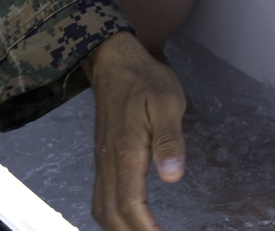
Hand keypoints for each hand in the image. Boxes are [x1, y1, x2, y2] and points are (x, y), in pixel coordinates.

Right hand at [83, 32, 186, 229]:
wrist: (114, 61)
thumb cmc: (145, 80)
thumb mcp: (167, 103)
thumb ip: (169, 140)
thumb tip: (173, 175)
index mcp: (126, 152)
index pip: (131, 205)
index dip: (146, 230)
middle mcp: (109, 162)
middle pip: (112, 215)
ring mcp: (103, 161)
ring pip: (102, 209)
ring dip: (120, 229)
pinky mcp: (103, 157)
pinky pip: (101, 197)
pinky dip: (112, 217)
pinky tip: (127, 220)